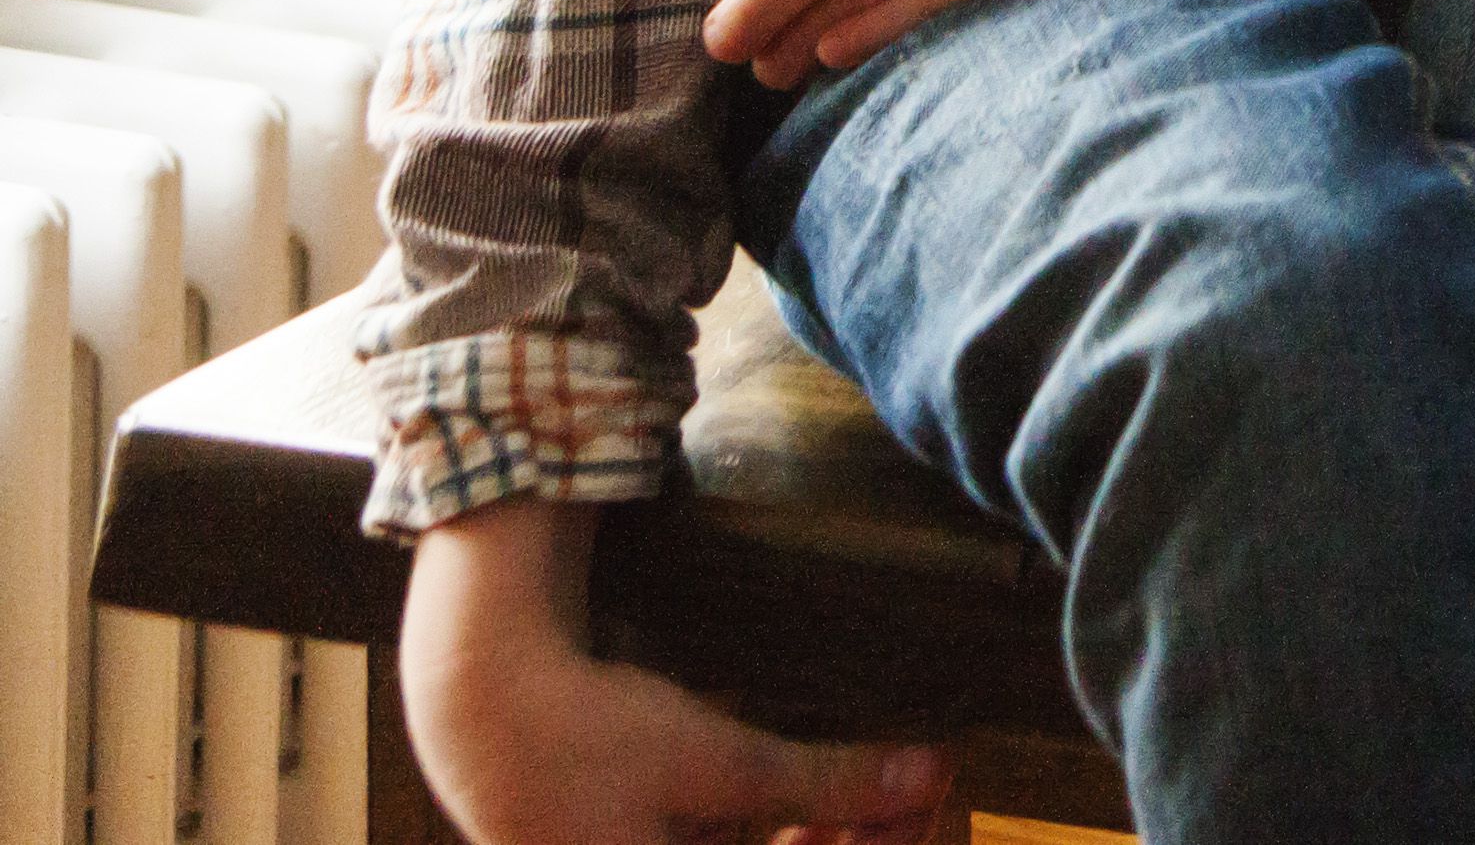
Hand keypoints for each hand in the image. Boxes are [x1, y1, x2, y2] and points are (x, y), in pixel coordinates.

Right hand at [404, 501, 950, 844]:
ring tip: (880, 800)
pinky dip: (781, 836)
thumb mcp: (718, 762)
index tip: (922, 815)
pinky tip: (818, 810)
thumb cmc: (588, 737)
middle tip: (911, 800)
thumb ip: (824, 784)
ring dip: (822, 839)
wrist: (482, 705)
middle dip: (854, 841)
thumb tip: (930, 776)